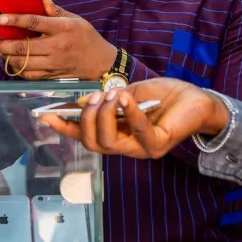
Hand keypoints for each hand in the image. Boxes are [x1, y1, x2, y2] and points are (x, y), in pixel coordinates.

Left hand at [0, 0, 116, 80]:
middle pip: (23, 47)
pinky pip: (29, 75)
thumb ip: (55, 10)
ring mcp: (53, 63)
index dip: (14, 20)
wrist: (100, 62)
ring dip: (7, 57)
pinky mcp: (52, 75)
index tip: (0, 18)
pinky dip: (18, 70)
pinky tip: (12, 62)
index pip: (33, 22)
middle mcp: (56, 47)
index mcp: (61, 29)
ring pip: (23, 64)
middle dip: (3, 44)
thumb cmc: (87, 37)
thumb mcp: (75, 19)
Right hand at [39, 78, 228, 158]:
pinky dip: (130, 114)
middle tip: (94, 96)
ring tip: (111, 95)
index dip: (63, 127)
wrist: (196, 98)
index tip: (44, 115)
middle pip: (91, 143)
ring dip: (104, 116)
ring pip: (108, 143)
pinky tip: (126, 98)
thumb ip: (107, 99)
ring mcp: (141, 149)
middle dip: (86, 118)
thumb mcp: (129, 92)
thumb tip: (80, 101)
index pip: (83, 135)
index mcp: (115, 133)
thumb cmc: (164, 96)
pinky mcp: (158, 145)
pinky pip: (138, 134)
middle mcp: (125, 146)